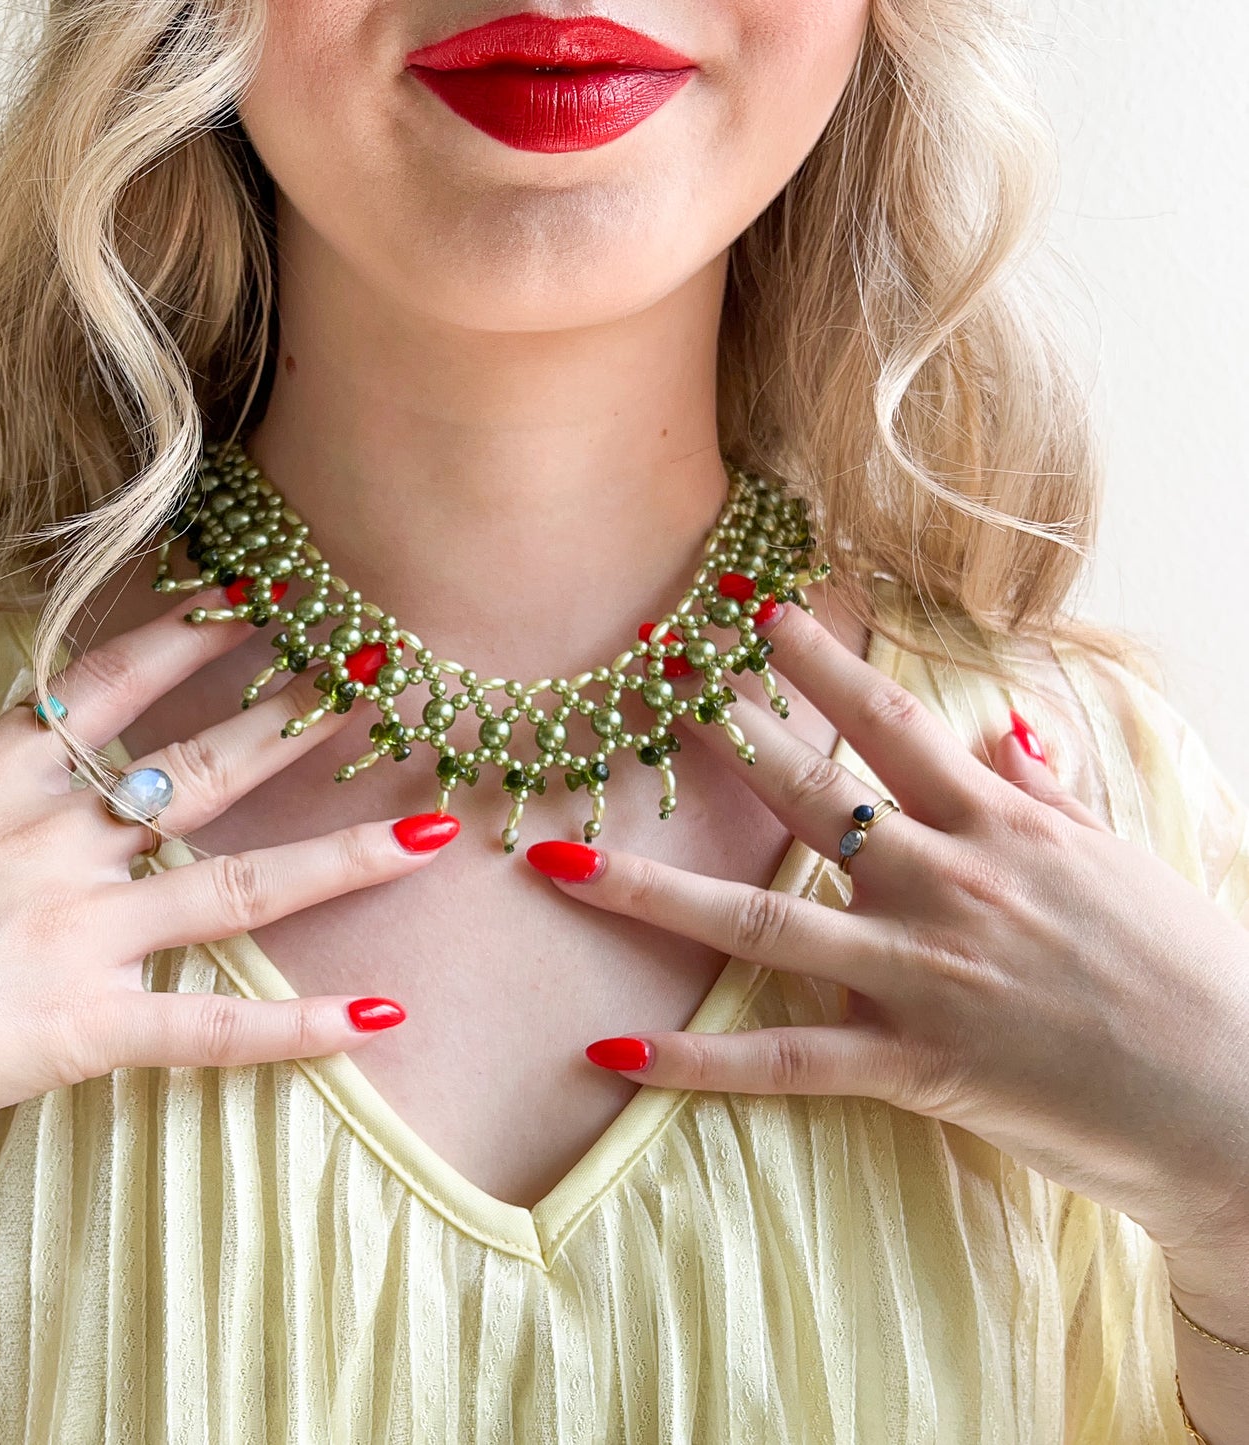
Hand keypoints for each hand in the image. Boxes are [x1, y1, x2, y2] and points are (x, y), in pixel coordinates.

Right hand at [0, 581, 456, 1194]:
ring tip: (431, 829)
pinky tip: (376, 1020)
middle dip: (302, 723)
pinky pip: (209, 1029)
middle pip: (208, 769)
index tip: (268, 603)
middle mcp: (58, 841)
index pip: (119, 683)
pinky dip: (296, 1030)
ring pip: (244, 887)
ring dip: (346, 856)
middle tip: (382, 683)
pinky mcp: (83, 1031)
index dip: (200, 637)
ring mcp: (81, 935)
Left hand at [522, 599, 1248, 1265]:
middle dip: (720, 737)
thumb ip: (1049, 794)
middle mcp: (945, 881)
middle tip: (642, 686)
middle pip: (805, 798)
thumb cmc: (1186, 971)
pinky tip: (611, 1056)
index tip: (757, 612)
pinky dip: (694, 1064)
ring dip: (650, 889)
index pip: (891, 724)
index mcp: (998, 825)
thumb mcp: (1120, 859)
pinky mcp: (910, 1063)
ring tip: (560, 860)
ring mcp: (919, 972)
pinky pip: (782, 1060)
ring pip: (758, 923)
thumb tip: (1008, 732)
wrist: (1240, 1099)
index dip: (819, 663)